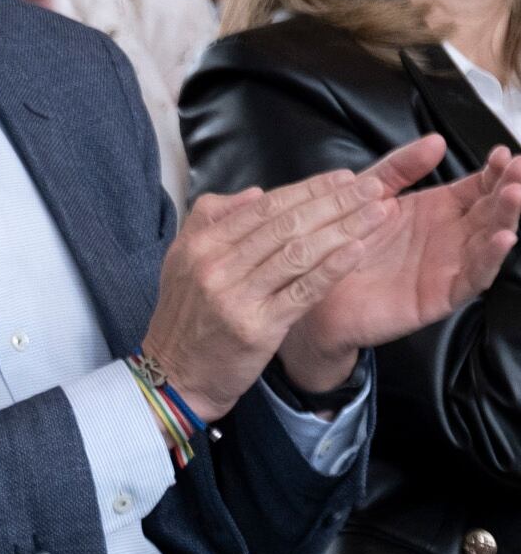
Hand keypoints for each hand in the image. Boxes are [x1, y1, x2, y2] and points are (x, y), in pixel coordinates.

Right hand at [140, 157, 412, 420]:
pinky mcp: (257, 327)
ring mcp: (236, 296)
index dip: (307, 189)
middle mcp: (215, 265)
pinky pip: (302, 290)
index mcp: (200, 245)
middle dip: (334, 202)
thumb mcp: (181, 262)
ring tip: (377, 213)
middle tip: (373, 187)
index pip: (263, 208)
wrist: (174, 375)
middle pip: (285, 225)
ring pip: (298, 252)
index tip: (344, 178)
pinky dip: (333, 268)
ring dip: (344, 229)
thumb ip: (211, 220)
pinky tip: (358, 251)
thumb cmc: (187, 318)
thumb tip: (256, 193)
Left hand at [277, 141, 520, 392]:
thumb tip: (436, 140)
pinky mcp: (440, 296)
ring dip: (506, 218)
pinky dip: (489, 258)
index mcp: (438, 211)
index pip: (478, 187)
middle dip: (510, 189)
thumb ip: (400, 167)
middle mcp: (451, 237)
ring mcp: (449, 267)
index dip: (494, 171)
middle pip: (491, 211)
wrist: (316, 293)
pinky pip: (472, 278)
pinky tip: (501, 238)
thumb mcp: (371, 195)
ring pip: (489, 241)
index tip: (504, 153)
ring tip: (515, 195)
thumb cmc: (345, 245)